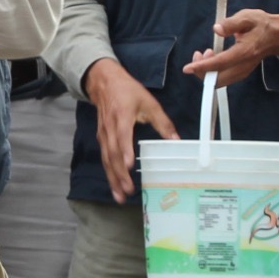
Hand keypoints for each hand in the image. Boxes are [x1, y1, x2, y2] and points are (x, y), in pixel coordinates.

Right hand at [85, 56, 179, 202]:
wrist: (103, 82)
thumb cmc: (127, 91)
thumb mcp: (148, 101)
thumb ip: (162, 122)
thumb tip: (176, 140)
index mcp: (122, 116)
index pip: (122, 135)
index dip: (125, 150)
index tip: (129, 165)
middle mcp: (110, 128)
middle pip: (112, 153)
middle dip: (119, 174)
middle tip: (127, 190)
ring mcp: (104, 134)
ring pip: (107, 159)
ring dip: (113, 178)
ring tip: (119, 195)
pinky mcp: (102, 139)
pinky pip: (105, 158)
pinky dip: (109, 173)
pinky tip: (114, 185)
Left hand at [183, 9, 278, 85]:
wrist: (277, 35)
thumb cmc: (262, 24)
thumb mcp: (247, 17)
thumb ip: (231, 24)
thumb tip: (216, 29)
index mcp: (244, 52)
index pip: (220, 63)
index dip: (202, 66)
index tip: (187, 68)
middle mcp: (244, 66)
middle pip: (218, 79)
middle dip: (202, 71)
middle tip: (198, 54)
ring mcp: (243, 71)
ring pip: (220, 81)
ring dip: (207, 71)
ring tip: (205, 52)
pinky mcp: (241, 72)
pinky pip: (224, 77)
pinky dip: (214, 71)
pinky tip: (212, 56)